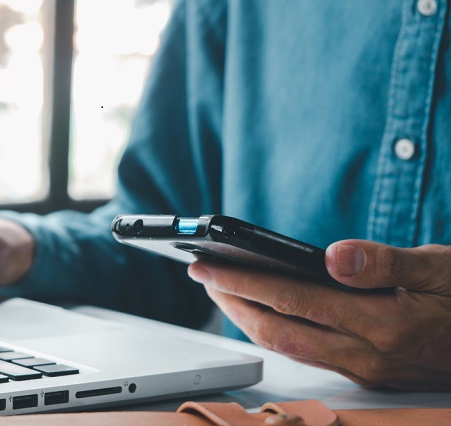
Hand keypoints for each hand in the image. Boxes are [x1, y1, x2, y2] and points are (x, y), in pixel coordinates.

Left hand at [187, 239, 450, 390]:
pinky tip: (267, 312)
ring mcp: (367, 368)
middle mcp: (368, 353)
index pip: (292, 299)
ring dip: (248, 320)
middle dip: (231, 303)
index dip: (243, 281)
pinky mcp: (370, 372)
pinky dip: (277, 330)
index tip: (207, 264)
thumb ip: (387, 263)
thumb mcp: (443, 266)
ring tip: (222, 291)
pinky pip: (309, 353)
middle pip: (277, 330)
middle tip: (201, 274)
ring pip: (289, 346)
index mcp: (383, 323)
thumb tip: (334, 256)